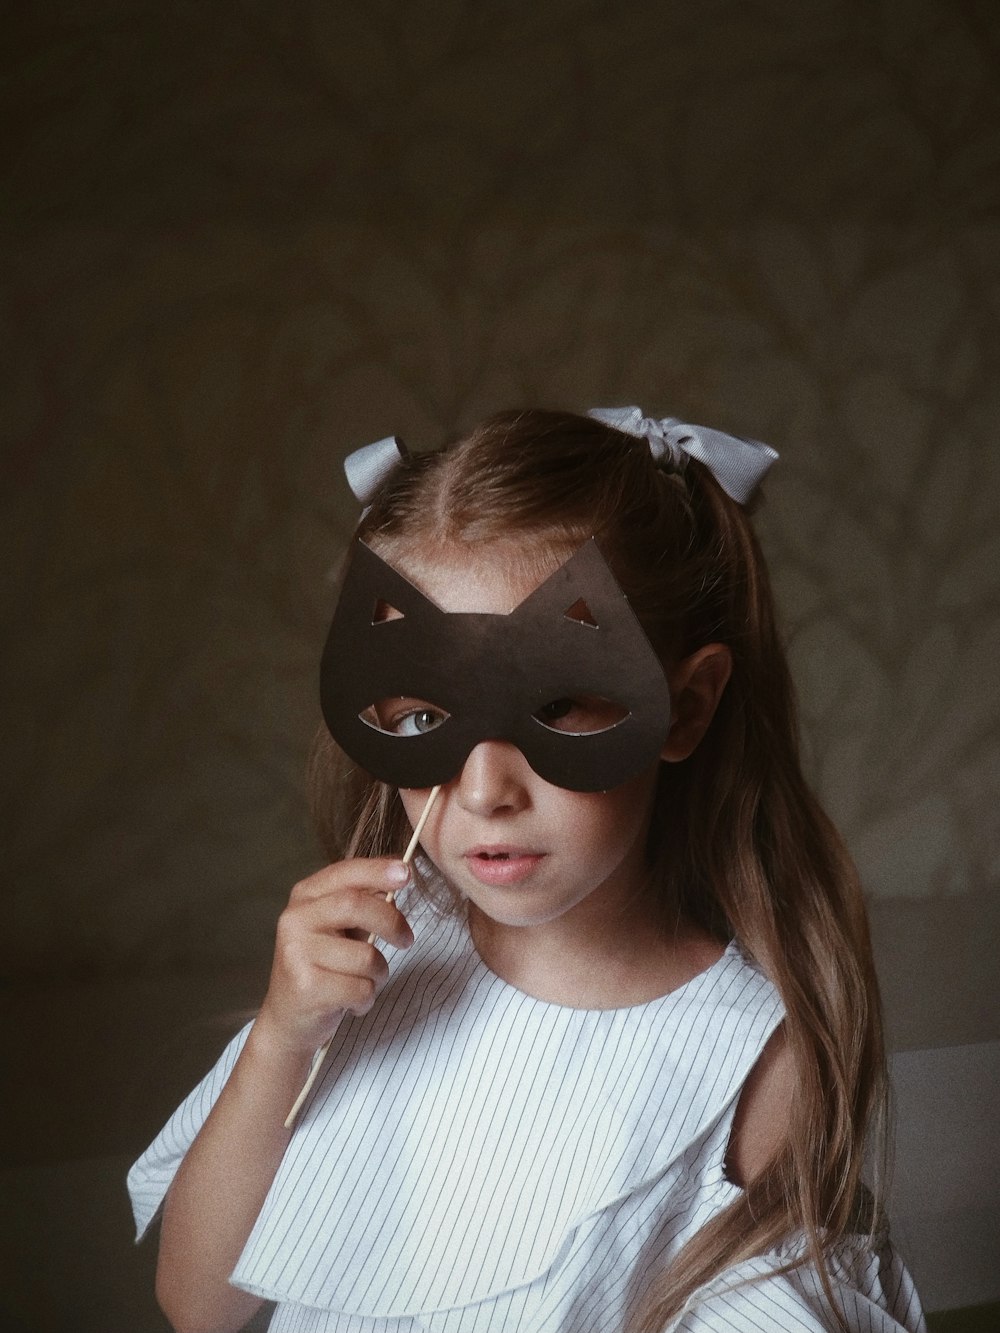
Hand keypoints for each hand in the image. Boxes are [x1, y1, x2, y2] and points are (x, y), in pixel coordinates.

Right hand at [255, 858, 413, 1056]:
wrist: (288, 1020)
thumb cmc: (323, 968)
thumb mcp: (341, 928)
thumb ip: (364, 900)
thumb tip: (398, 873)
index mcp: (305, 897)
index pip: (345, 873)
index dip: (378, 870)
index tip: (407, 872)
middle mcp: (295, 920)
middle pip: (356, 905)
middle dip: (392, 923)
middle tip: (407, 940)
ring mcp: (297, 953)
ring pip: (366, 956)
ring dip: (378, 974)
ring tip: (363, 982)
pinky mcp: (306, 987)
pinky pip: (361, 989)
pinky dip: (366, 999)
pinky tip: (350, 1002)